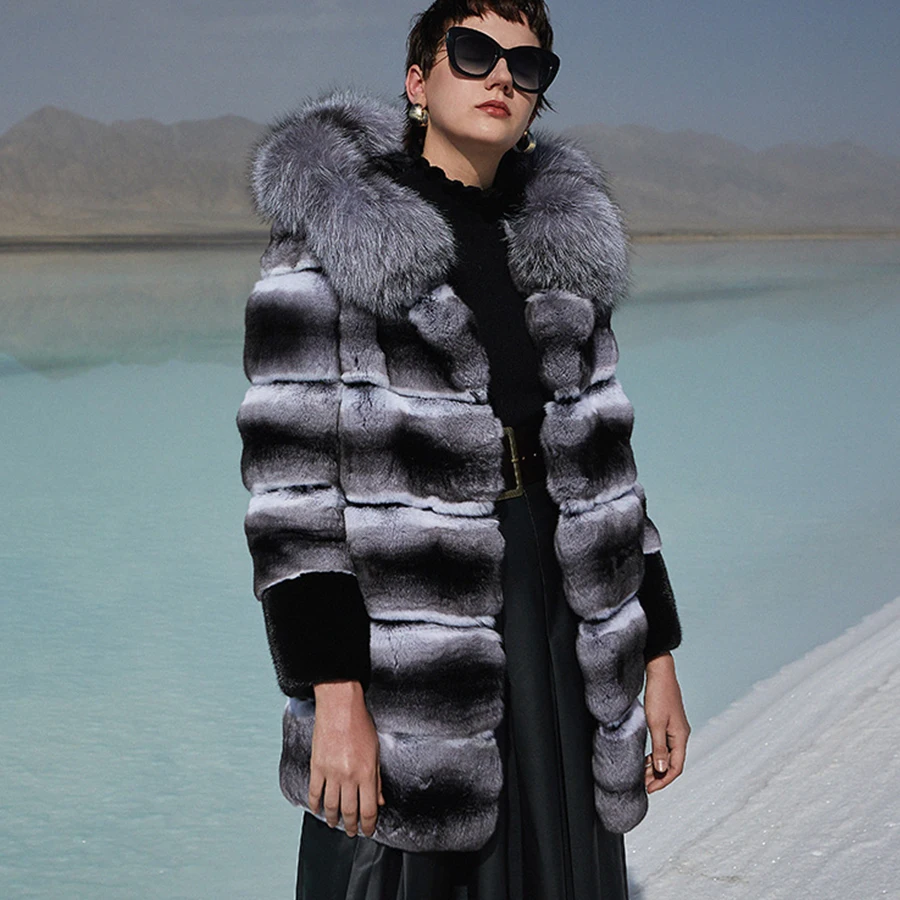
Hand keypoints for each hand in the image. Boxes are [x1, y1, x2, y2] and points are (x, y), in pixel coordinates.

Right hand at [308, 679, 385, 837]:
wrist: (339, 706)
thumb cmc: (360, 724)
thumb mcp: (375, 751)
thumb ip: (377, 778)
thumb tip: (379, 800)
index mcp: (366, 773)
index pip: (368, 809)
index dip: (368, 825)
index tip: (368, 830)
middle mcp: (348, 776)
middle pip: (349, 811)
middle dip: (351, 826)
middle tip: (352, 832)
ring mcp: (330, 773)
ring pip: (331, 806)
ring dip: (333, 819)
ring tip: (335, 824)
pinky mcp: (316, 766)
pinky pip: (314, 792)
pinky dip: (315, 805)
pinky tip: (318, 810)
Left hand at [643, 652, 689, 793]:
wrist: (660, 672)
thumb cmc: (658, 695)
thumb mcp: (655, 723)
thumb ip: (658, 747)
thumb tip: (661, 769)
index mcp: (681, 737)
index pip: (675, 768)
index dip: (663, 781)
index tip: (649, 789)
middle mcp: (681, 735)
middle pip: (672, 763)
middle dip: (658, 776)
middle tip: (643, 785)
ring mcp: (675, 729)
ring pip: (667, 755)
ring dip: (656, 766)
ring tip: (642, 775)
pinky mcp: (668, 723)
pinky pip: (664, 745)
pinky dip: (655, 754)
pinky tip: (645, 758)